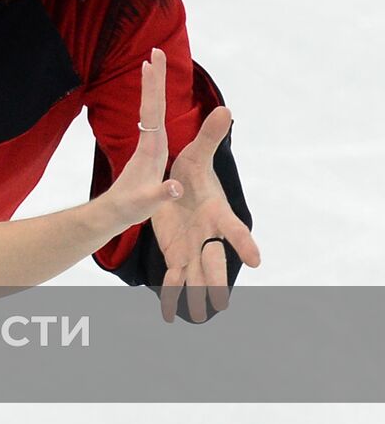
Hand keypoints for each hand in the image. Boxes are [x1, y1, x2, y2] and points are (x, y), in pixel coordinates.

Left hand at [103, 49, 188, 229]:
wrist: (112, 214)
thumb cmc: (129, 209)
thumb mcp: (146, 205)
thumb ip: (159, 195)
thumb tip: (174, 187)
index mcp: (151, 148)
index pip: (153, 110)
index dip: (154, 86)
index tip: (152, 60)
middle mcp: (148, 142)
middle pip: (152, 103)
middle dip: (154, 77)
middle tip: (155, 50)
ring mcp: (147, 146)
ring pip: (151, 110)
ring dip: (153, 87)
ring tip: (152, 65)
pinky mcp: (148, 153)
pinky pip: (153, 121)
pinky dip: (155, 105)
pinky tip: (156, 101)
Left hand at [151, 105, 262, 322]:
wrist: (178, 186)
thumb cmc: (193, 172)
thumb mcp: (196, 154)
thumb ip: (209, 137)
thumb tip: (225, 108)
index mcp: (217, 214)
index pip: (234, 230)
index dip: (244, 244)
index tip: (255, 260)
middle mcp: (209, 236)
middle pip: (216, 260)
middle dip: (217, 279)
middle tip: (220, 300)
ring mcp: (193, 249)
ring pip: (197, 275)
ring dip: (197, 293)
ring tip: (200, 315)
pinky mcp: (177, 256)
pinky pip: (176, 277)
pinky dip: (173, 293)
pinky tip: (169, 311)